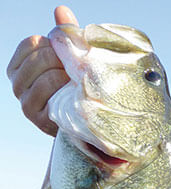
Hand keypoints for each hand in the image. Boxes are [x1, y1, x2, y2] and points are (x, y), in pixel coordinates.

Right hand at [6, 6, 78, 136]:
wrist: (84, 126)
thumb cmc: (76, 88)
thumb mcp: (70, 62)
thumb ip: (65, 37)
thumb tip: (60, 9)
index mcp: (19, 66)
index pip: (31, 43)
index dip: (54, 45)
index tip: (69, 56)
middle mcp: (17, 83)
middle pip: (38, 58)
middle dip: (62, 60)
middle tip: (78, 69)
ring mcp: (25, 102)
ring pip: (44, 75)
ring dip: (65, 74)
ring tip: (78, 81)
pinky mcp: (37, 117)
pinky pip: (49, 92)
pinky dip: (64, 87)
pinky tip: (75, 90)